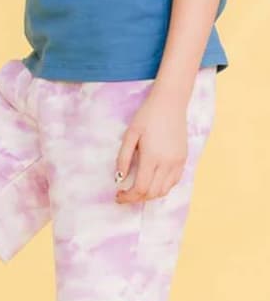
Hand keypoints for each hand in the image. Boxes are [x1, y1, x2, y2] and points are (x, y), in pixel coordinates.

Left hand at [115, 90, 187, 204]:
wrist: (171, 102)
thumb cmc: (147, 116)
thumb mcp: (130, 135)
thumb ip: (123, 159)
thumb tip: (119, 179)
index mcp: (152, 157)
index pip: (140, 189)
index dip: (127, 197)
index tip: (118, 196)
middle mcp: (168, 162)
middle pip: (152, 194)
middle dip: (136, 199)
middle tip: (125, 195)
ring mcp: (178, 161)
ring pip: (164, 191)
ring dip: (149, 195)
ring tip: (137, 190)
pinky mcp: (184, 158)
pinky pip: (174, 182)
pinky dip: (162, 187)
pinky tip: (152, 182)